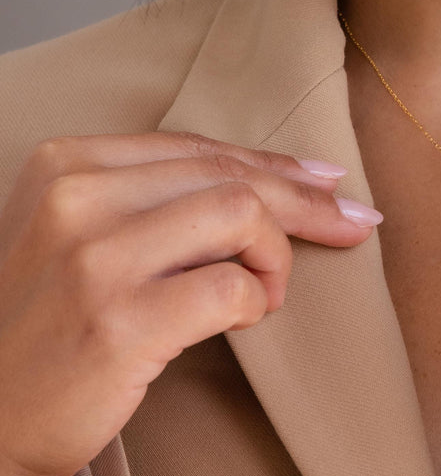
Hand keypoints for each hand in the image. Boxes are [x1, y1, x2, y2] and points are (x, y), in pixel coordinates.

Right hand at [0, 132, 380, 475]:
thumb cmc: (50, 328)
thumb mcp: (83, 236)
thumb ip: (159, 200)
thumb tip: (282, 178)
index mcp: (66, 164)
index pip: (199, 148)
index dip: (276, 165)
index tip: (329, 180)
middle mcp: (75, 198)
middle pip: (230, 176)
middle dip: (308, 201)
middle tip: (354, 223)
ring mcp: (93, 259)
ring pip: (241, 214)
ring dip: (276, 255)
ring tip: (266, 292)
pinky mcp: (118, 322)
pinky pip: (233, 286)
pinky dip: (257, 301)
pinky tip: (244, 320)